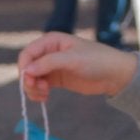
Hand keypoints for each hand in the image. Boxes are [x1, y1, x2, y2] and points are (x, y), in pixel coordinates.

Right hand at [17, 32, 138, 102]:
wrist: (115, 74)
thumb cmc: (96, 60)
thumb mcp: (72, 59)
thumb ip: (48, 63)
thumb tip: (26, 71)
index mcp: (51, 41)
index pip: (27, 53)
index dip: (24, 67)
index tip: (30, 81)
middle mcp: (48, 52)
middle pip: (27, 67)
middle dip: (29, 80)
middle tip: (40, 90)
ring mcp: (52, 67)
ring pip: (32, 78)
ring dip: (33, 88)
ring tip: (44, 95)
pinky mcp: (56, 79)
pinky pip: (39, 86)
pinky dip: (38, 93)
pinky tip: (44, 98)